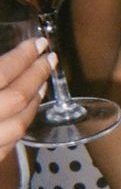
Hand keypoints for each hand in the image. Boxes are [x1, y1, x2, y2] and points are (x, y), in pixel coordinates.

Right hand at [0, 40, 54, 160]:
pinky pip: (10, 145)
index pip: (3, 71)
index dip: (24, 55)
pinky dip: (21, 125)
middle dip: (37, 75)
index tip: (39, 43)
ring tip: (42, 84)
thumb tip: (12, 60)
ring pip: (19, 125)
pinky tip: (25, 113)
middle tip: (48, 59)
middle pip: (17, 97)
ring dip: (35, 102)